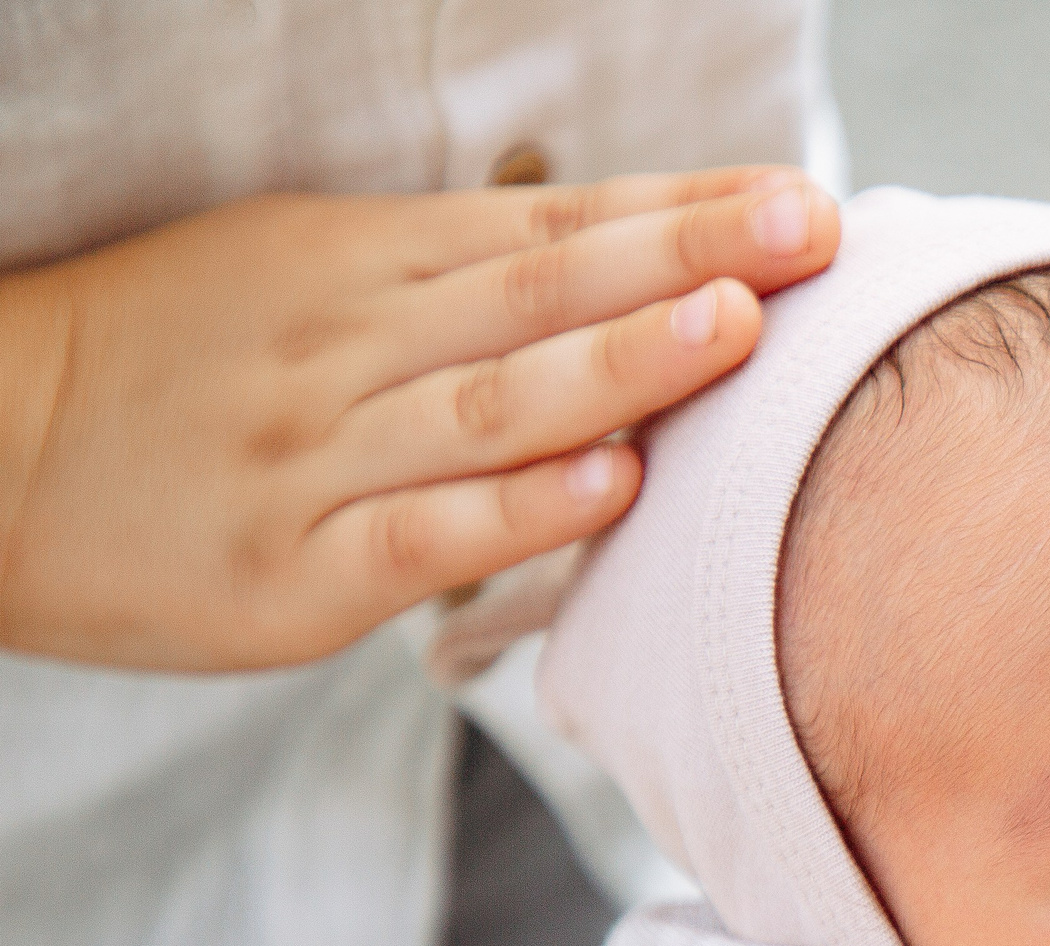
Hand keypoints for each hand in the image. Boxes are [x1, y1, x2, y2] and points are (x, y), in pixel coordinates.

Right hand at [0, 168, 839, 670]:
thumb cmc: (170, 365)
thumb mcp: (300, 275)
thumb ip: (451, 281)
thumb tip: (620, 268)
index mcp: (360, 263)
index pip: (550, 229)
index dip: (678, 211)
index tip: (789, 199)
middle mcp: (351, 345)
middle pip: (543, 292)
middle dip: (689, 258)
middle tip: (808, 233)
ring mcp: (322, 457)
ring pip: (496, 400)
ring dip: (625, 364)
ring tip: (738, 329)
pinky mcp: (296, 570)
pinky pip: (424, 532)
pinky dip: (521, 507)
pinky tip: (614, 483)